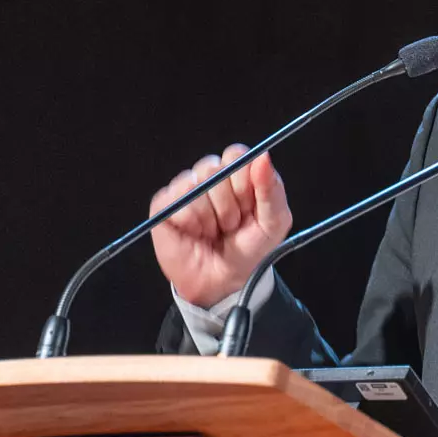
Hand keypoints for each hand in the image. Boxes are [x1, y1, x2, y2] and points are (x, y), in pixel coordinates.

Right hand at [147, 144, 292, 308]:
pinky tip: (194, 232)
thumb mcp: (274, 222)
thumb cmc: (249, 250)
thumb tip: (263, 157)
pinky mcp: (164, 204)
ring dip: (209, 217)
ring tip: (213, 231)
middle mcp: (210, 176)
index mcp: (237, 174)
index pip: (235, 154)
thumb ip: (272, 189)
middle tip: (230, 225)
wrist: (223, 282)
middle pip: (213, 167)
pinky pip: (175, 200)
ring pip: (195, 184)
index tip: (248, 205)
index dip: (242, 180)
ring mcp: (185, 188)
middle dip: (227, 205)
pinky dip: (189, 221)